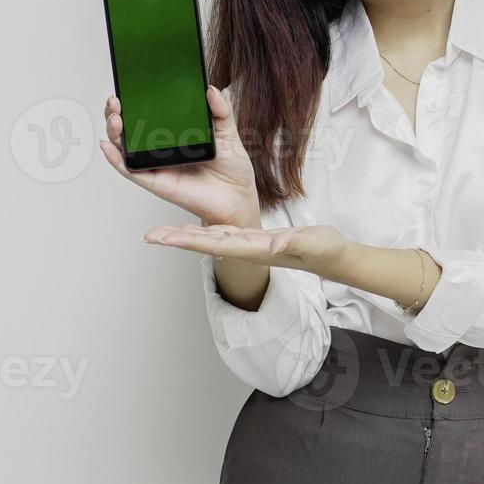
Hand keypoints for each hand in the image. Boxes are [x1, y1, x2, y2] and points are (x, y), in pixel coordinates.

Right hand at [100, 86, 260, 226]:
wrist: (239, 198)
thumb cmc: (232, 169)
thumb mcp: (229, 133)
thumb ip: (221, 111)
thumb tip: (212, 89)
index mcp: (176, 134)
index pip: (148, 114)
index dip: (132, 101)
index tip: (126, 87)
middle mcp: (162, 149)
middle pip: (129, 129)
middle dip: (116, 113)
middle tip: (115, 101)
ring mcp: (157, 165)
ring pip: (125, 148)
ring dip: (114, 132)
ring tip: (114, 118)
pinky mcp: (157, 182)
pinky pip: (132, 171)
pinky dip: (117, 160)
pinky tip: (109, 147)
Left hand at [143, 222, 353, 278]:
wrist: (334, 259)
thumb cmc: (326, 251)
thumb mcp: (313, 243)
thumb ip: (293, 243)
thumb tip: (272, 245)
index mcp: (256, 249)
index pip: (215, 245)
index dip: (188, 240)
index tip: (165, 239)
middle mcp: (247, 248)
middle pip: (205, 243)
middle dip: (177, 239)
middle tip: (149, 237)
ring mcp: (249, 244)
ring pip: (210, 238)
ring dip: (185, 235)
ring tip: (160, 233)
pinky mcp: (254, 239)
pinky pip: (223, 233)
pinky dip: (203, 228)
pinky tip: (192, 225)